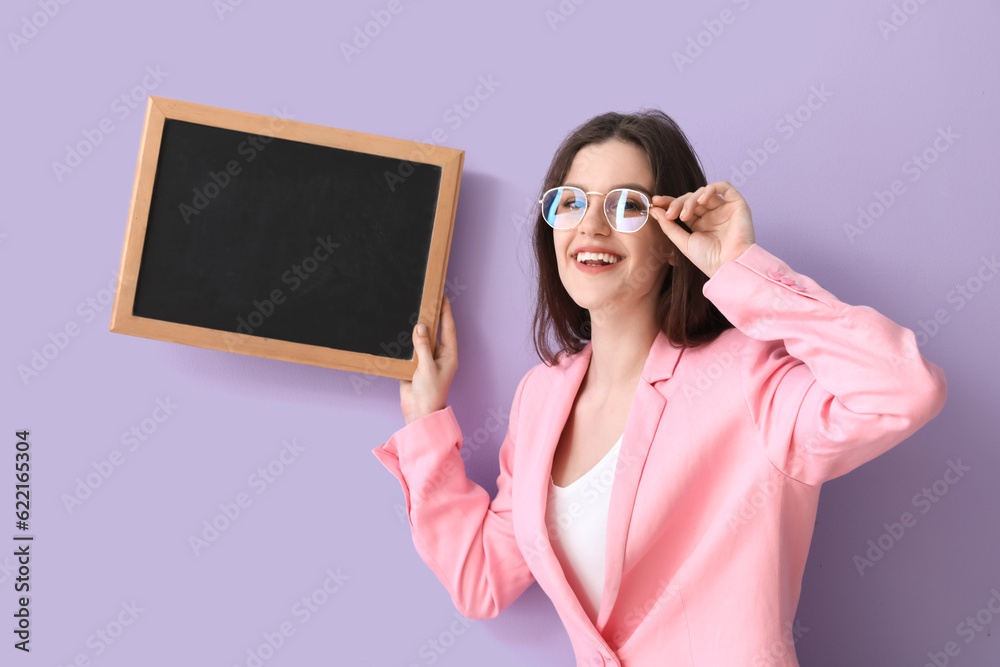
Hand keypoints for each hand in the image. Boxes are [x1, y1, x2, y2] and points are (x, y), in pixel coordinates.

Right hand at [400, 295, 457, 424]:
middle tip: (425, 300)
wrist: (418, 412)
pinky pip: (409, 350)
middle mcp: (438, 355)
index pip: (448, 329)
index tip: (442, 297)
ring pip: (421, 340)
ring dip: (415, 329)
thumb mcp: (427, 367)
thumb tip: (420, 326)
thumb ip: (423, 346)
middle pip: (434, 332)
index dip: (446, 312)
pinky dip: (405, 341)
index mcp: (448, 355)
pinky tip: (399, 331)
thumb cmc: (430, 393)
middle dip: (430, 317)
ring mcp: (425, 360)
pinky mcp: (413, 366)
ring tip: (411, 311)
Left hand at [648, 181, 755, 278]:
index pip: (682, 206)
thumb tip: (654, 210)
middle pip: (691, 198)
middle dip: (677, 202)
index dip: (669, 202)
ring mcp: (724, 209)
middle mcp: (712, 215)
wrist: (728, 266)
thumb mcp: (683, 242)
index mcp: (699, 224)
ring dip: (690, 200)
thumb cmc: (708, 259)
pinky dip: (710, 189)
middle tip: (669, 214)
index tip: (655, 203)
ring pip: (703, 192)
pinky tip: (701, 201)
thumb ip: (669, 226)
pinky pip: (724, 187)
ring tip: (684, 215)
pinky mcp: (737, 204)